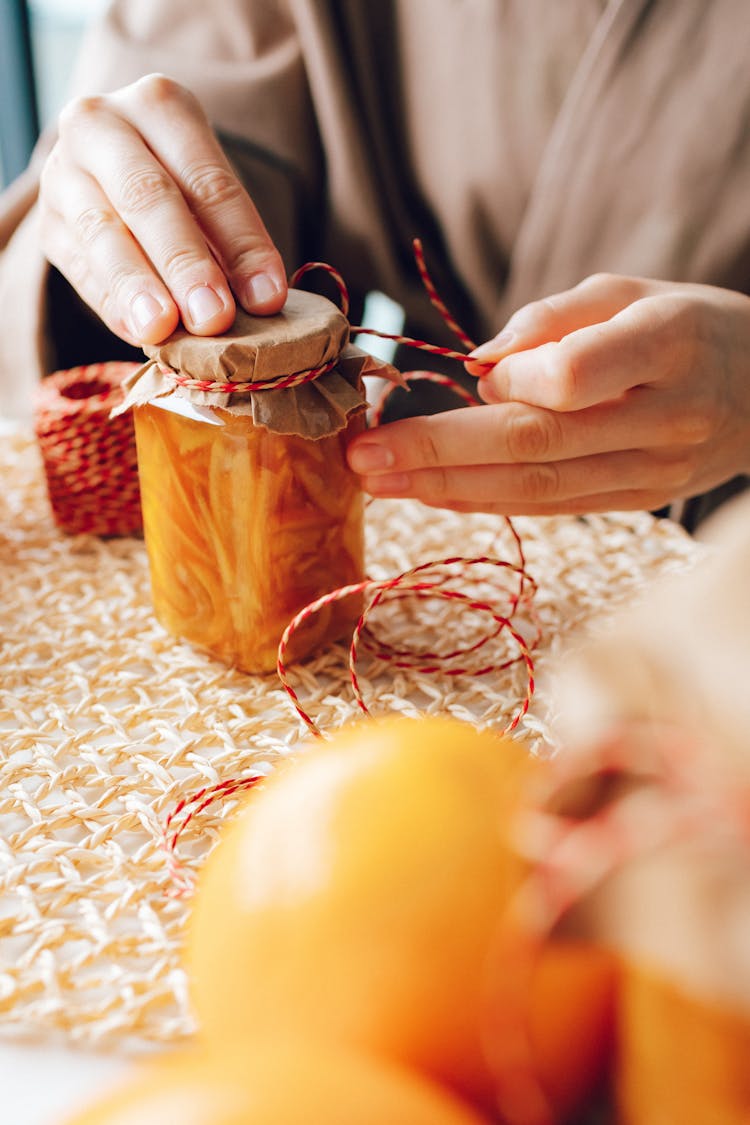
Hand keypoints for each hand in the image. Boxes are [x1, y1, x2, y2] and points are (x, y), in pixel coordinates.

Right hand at [39, 74, 286, 345]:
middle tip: (213, 317)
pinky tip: (138, 333)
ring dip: (138, 286)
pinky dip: (112, 304)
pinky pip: (80, 269)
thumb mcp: (209, 190)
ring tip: (164, 330)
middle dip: (185, 263)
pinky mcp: (48, 225)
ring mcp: (64, 173)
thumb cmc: (180, 183)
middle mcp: (101, 125)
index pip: (208, 181)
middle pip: (148, 198)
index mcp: (160, 105)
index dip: (242, 243)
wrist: (107, 169)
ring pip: (104, 233)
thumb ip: (229, 239)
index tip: (267, 298)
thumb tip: (258, 301)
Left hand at [348, 274, 749, 514]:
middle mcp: (662, 417)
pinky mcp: (636, 501)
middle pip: (536, 443)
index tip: (477, 375)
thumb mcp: (634, 291)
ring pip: (536, 489)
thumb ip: (555, 320)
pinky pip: (550, 509)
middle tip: (362, 455)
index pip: (575, 376)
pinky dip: (484, 502)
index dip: (514, 380)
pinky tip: (431, 495)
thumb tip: (480, 367)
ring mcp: (652, 471)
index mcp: (668, 345)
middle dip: (437, 451)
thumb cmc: (689, 328)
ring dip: (446, 486)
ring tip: (376, 480)